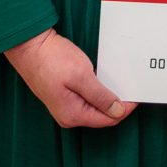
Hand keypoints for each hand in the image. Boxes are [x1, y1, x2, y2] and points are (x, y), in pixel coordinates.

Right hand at [3, 28, 135, 128]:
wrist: (29, 46)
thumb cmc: (51, 59)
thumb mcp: (81, 76)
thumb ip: (100, 96)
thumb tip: (117, 111)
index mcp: (73, 115)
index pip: (108, 119)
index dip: (125, 108)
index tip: (137, 94)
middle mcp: (68, 115)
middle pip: (102, 115)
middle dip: (118, 103)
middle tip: (130, 86)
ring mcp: (65, 106)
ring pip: (95, 106)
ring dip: (108, 95)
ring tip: (118, 81)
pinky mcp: (64, 96)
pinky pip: (87, 98)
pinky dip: (98, 90)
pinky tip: (103, 79)